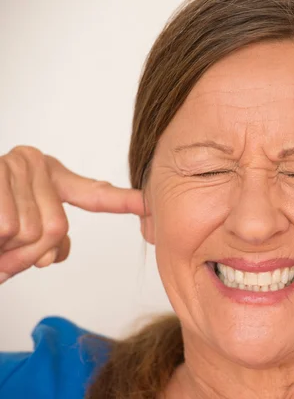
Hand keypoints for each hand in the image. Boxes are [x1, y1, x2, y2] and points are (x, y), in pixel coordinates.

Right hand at [0, 146, 145, 283]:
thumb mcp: (20, 225)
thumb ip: (46, 238)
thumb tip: (51, 259)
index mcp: (48, 173)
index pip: (95, 194)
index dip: (125, 202)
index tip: (150, 204)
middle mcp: (33, 163)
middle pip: (57, 228)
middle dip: (30, 251)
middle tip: (7, 247)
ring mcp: (13, 167)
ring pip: (32, 233)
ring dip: (8, 250)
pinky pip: (8, 229)